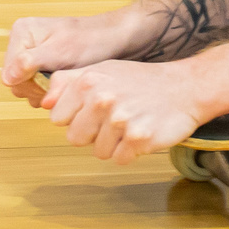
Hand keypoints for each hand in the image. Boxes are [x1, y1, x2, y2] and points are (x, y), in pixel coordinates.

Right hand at [2, 10, 148, 104]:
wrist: (117, 38)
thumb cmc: (93, 41)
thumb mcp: (61, 51)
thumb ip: (31, 62)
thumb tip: (7, 78)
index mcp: (22, 33)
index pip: (8, 73)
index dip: (27, 85)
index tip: (49, 85)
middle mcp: (24, 42)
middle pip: (16, 82)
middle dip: (37, 89)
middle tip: (60, 87)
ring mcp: (34, 54)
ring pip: (26, 87)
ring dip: (44, 92)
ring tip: (65, 85)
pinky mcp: (45, 65)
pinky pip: (38, 86)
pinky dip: (51, 91)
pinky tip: (65, 87)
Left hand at [37, 59, 203, 162]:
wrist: (185, 87)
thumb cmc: (140, 80)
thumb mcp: (102, 69)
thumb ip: (68, 82)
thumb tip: (43, 102)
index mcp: (89, 81)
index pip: (57, 118)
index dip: (75, 116)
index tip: (94, 109)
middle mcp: (102, 99)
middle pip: (75, 138)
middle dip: (93, 133)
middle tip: (115, 117)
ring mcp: (121, 120)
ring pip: (99, 152)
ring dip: (114, 143)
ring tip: (131, 122)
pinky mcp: (139, 139)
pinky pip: (120, 159)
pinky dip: (131, 152)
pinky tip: (142, 132)